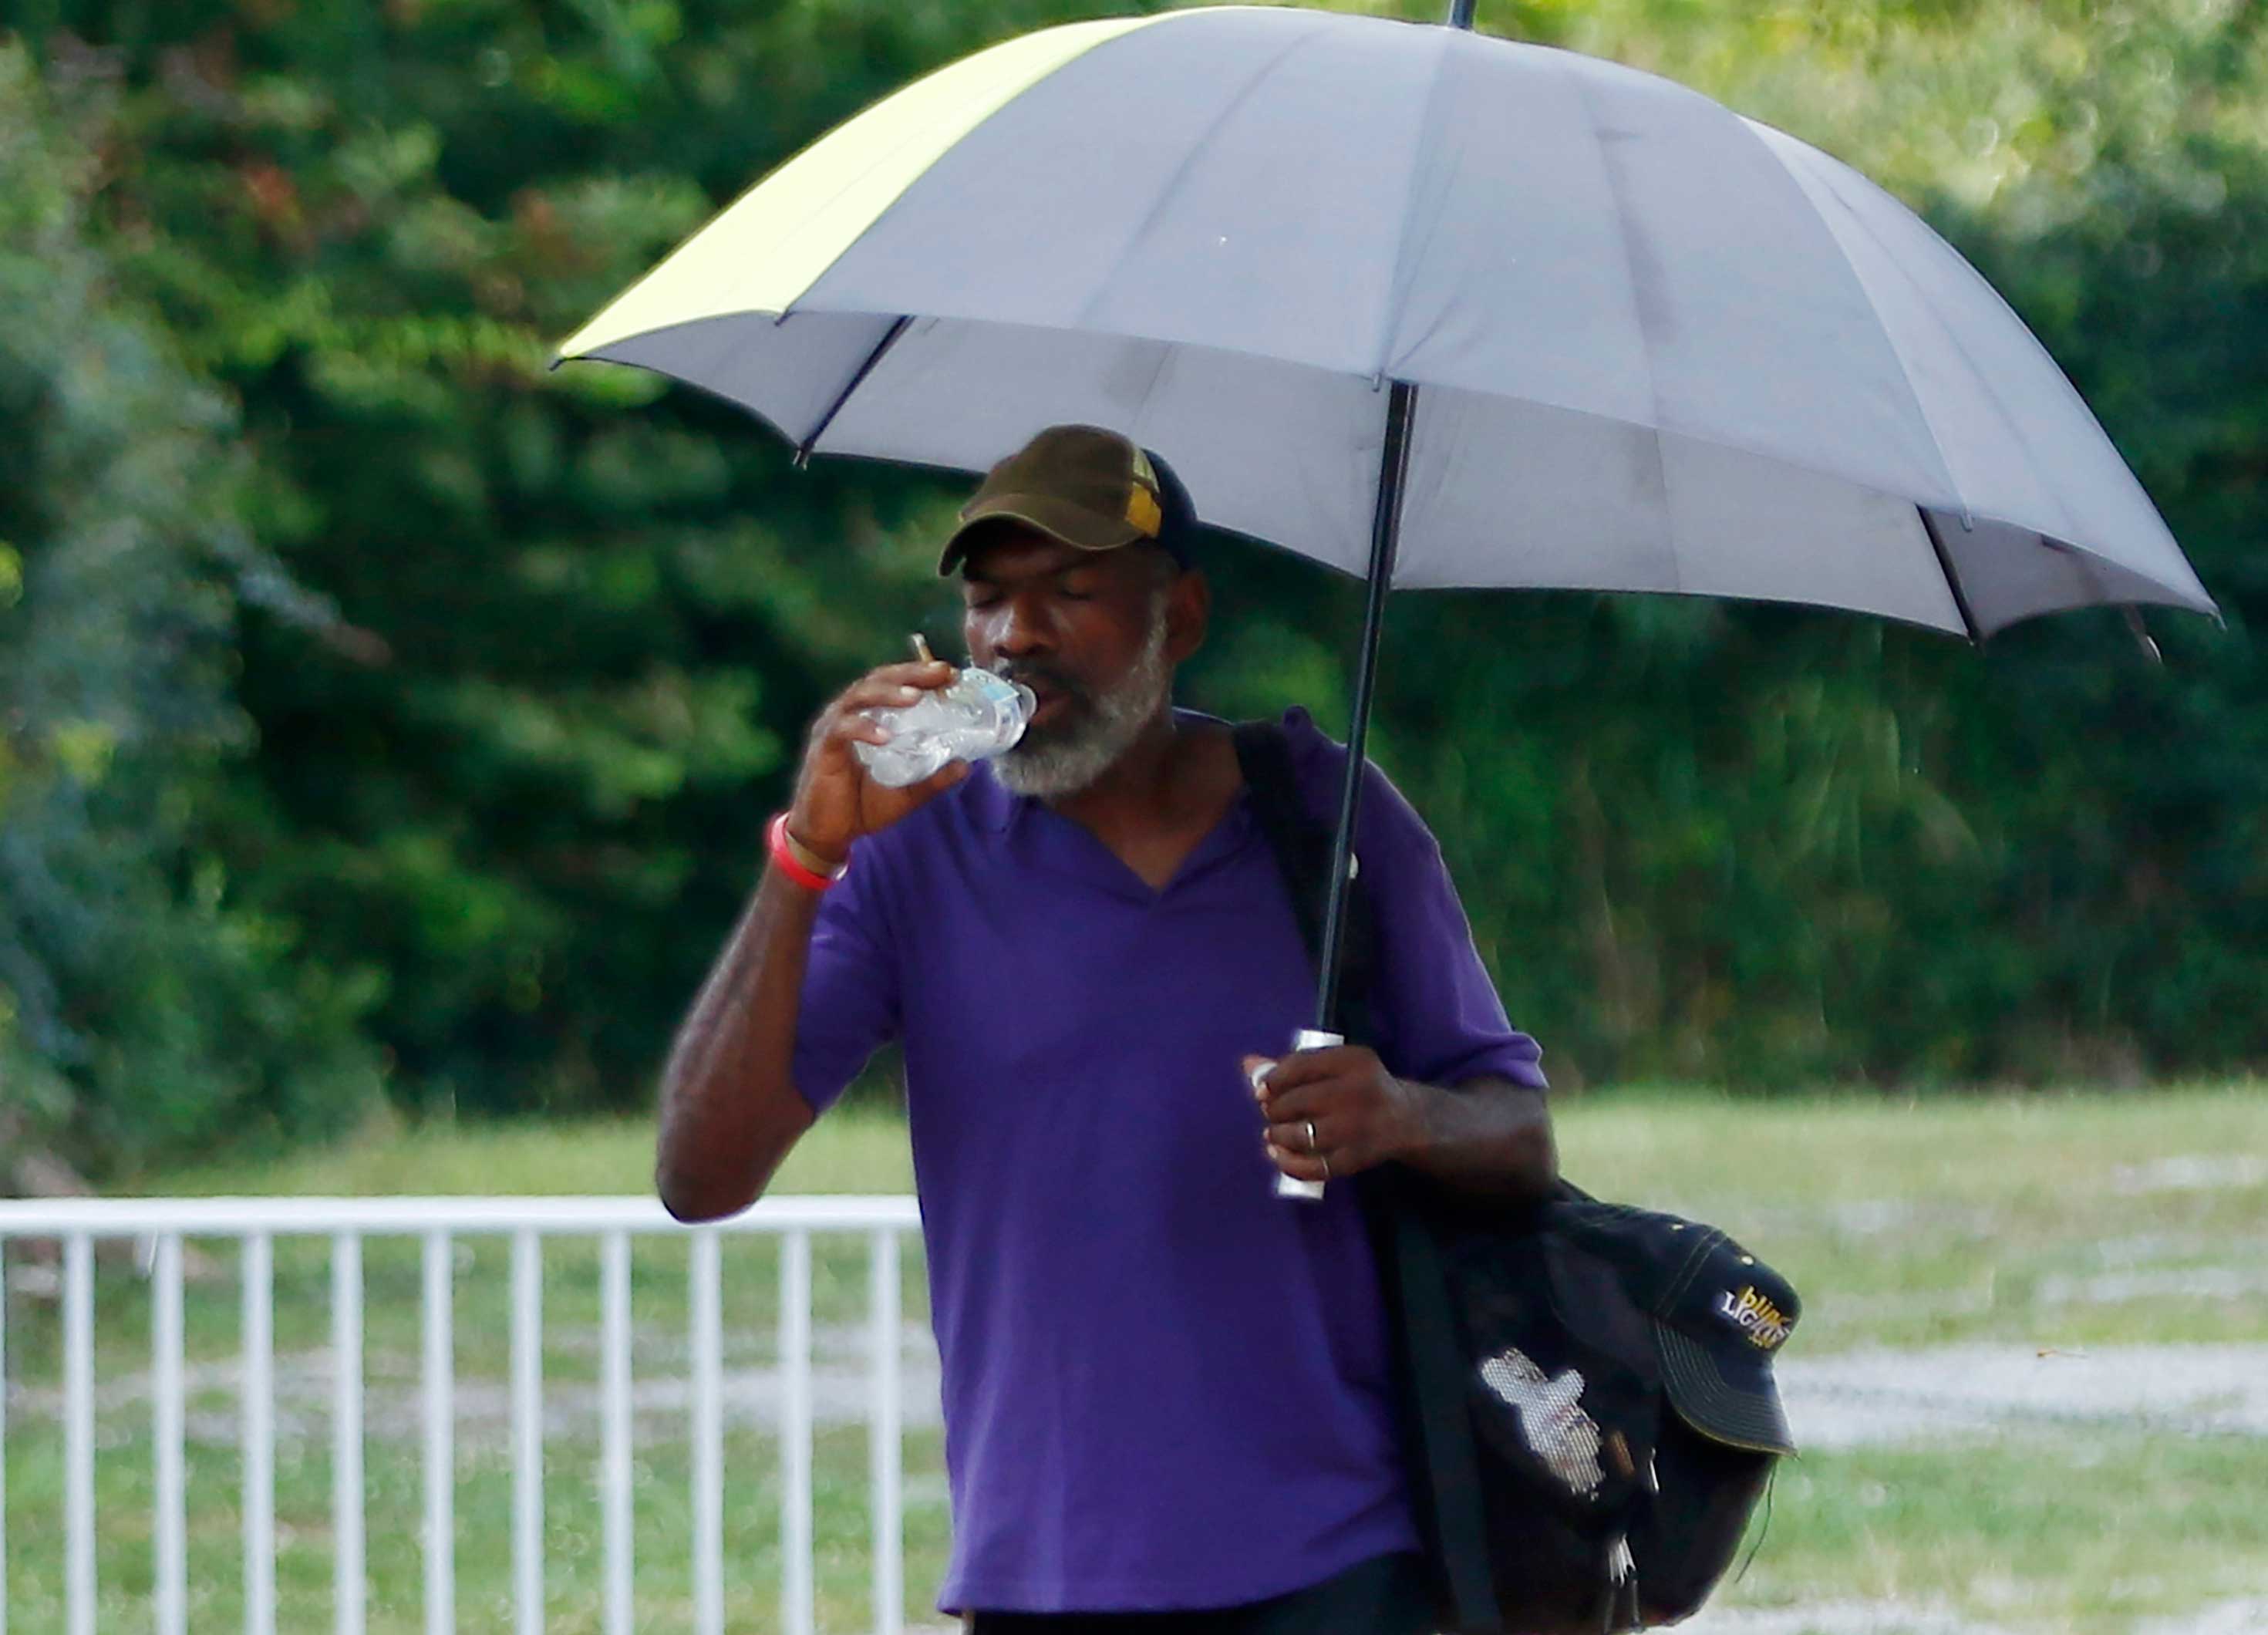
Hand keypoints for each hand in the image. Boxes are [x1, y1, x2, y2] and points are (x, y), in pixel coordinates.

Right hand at [787, 659, 963, 863]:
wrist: (828, 834)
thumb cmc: (863, 807)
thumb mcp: (908, 793)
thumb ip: (934, 778)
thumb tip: (966, 765)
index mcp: (870, 717)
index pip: (895, 684)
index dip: (921, 675)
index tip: (951, 674)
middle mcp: (850, 714)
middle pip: (878, 680)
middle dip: (910, 673)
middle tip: (940, 673)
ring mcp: (834, 728)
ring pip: (859, 696)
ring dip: (888, 693)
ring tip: (915, 697)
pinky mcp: (823, 749)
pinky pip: (842, 730)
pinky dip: (864, 729)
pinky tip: (885, 736)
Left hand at [1244, 1045, 1425, 1183]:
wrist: (1405, 1119)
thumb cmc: (1359, 1086)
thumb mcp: (1334, 1066)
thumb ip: (1292, 1065)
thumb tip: (1248, 1065)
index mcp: (1353, 1061)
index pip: (1300, 1066)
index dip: (1273, 1080)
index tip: (1262, 1091)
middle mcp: (1358, 1092)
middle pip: (1296, 1101)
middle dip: (1274, 1109)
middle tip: (1272, 1114)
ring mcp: (1359, 1128)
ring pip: (1301, 1135)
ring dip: (1277, 1136)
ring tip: (1274, 1134)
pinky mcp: (1357, 1158)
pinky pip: (1314, 1166)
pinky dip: (1289, 1163)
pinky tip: (1278, 1155)